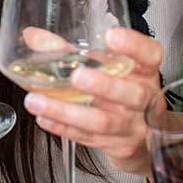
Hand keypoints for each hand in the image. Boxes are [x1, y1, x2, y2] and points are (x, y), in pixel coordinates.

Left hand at [26, 27, 162, 175]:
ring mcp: (134, 126)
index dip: (133, 45)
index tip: (112, 36)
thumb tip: (34, 37)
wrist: (141, 136)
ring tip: (39, 101)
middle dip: (104, 85)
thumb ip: (70, 50)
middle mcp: (145, 98)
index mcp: (145, 71)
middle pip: (132, 94)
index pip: (149, 55)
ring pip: (103, 121)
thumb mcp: (106, 67)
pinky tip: (45, 118)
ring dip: (68, 112)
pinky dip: (64, 128)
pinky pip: (90, 138)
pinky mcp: (119, 146)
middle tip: (77, 76)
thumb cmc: (122, 90)